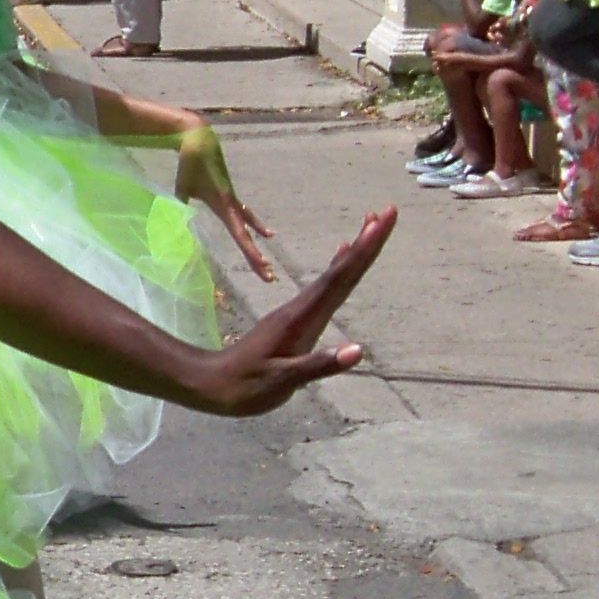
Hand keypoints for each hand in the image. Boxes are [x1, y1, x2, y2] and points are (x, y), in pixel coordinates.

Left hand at [170, 118, 276, 280]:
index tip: (262, 267)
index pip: (240, 234)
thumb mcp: (183, 187)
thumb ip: (179, 207)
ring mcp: (233, 200)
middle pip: (247, 237)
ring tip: (265, 264)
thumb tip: (171, 226)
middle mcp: (232, 205)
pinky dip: (254, 224)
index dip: (250, 252)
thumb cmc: (190, 163)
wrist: (200, 141)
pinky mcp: (230, 196)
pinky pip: (246, 214)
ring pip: (249, 228)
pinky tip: (266, 233)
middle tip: (269, 279)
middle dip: (256, 258)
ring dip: (255, 245)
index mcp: (223, 204)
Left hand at [183, 209, 391, 414]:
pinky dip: (337, 267)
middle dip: (366, 241)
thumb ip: (318, 365)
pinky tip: (341, 254)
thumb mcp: (282, 381)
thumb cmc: (244, 386)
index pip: (339, 279)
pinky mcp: (294, 318)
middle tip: (388, 212)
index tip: (382, 221)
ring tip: (372, 225)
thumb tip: (358, 350)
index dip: (363, 250)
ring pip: (332, 274)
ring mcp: (297, 311)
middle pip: (340, 270)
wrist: (209, 383)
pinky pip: (323, 286)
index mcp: (302, 318)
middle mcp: (301, 308)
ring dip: (355, 250)